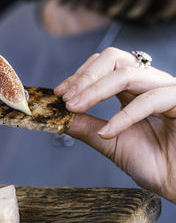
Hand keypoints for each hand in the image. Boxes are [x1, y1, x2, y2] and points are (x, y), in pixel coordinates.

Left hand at [54, 47, 175, 202]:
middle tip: (66, 98)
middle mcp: (150, 84)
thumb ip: (86, 127)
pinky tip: (106, 133)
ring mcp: (167, 90)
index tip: (58, 93)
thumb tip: (58, 117)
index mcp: (133, 89)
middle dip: (85, 77)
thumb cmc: (156, 163)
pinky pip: (150, 100)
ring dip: (95, 90)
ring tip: (74, 108)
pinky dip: (123, 116)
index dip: (79, 76)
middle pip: (114, 59)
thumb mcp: (110, 142)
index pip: (103, 66)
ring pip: (127, 74)